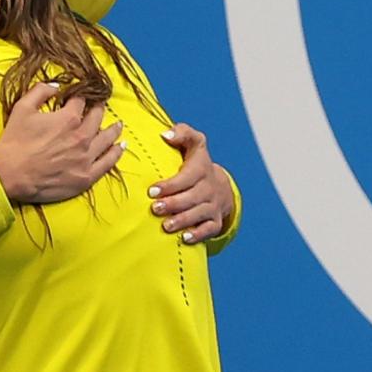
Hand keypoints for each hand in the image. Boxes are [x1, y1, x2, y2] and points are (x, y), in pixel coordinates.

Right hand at [0, 82, 125, 203]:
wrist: (10, 175)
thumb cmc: (14, 142)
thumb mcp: (22, 108)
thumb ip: (40, 91)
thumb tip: (56, 85)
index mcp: (68, 118)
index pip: (80, 102)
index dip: (80, 96)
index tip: (81, 96)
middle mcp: (82, 136)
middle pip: (97, 118)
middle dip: (99, 109)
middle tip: (101, 106)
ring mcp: (86, 158)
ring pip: (107, 139)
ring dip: (113, 129)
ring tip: (119, 124)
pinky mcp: (86, 177)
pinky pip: (108, 163)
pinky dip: (116, 153)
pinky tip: (121, 147)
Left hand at [148, 123, 233, 243]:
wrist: (219, 185)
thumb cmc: (195, 162)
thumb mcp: (193, 142)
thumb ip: (182, 133)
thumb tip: (165, 134)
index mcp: (202, 168)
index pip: (187, 176)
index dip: (171, 184)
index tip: (152, 190)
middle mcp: (209, 187)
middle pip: (192, 197)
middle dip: (173, 204)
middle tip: (154, 208)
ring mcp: (213, 205)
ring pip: (199, 214)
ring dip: (182, 220)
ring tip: (165, 226)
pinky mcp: (215, 220)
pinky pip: (209, 229)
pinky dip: (197, 235)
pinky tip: (184, 238)